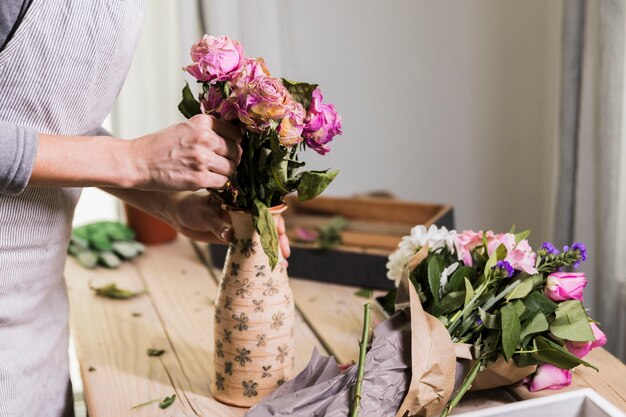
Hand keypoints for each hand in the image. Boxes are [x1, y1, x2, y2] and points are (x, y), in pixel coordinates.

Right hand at [129, 114, 241, 190]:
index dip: (234, 143)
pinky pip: (222, 182)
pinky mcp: (199, 178)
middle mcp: (205, 138)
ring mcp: (203, 158)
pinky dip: (217, 183)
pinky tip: (205, 180)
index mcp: (203, 123)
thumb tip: (234, 139)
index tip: (228, 149)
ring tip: (210, 171)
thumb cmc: (161, 146)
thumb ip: (207, 131)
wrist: (138, 162)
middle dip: (231, 159)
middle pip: (236, 151)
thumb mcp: (185, 128)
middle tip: (219, 163)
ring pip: (231, 168)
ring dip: (224, 172)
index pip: (236, 133)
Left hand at [165, 192, 290, 257]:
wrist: (178, 214)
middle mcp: (245, 215)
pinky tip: (265, 269)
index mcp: (241, 203)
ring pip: (261, 239)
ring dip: (271, 252)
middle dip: (278, 241)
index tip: (280, 235)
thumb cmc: (191, 206)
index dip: (275, 223)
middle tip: (284, 256)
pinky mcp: (233, 240)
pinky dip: (258, 258)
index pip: (264, 211)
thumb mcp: (204, 213)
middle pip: (267, 227)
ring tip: (281, 267)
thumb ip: (217, 224)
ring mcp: (240, 228)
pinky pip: (249, 249)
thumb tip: (229, 236)